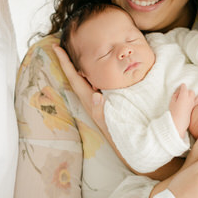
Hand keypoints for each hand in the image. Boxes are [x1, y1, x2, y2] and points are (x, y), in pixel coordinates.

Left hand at [54, 43, 180, 177]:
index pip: (76, 80)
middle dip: (71, 60)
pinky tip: (101, 65)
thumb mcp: (115, 124)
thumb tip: (95, 96)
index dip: (66, 64)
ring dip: (83, 66)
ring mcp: (101, 103)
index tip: (56, 48)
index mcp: (93, 105)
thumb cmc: (130, 139)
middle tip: (65, 41)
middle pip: (79, 77)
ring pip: (89, 80)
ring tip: (81, 47)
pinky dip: (97, 73)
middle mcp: (94, 102)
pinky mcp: (110, 105)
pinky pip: (99, 84)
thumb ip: (105, 113)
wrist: (141, 156)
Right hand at [168, 84, 197, 136]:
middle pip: (191, 91)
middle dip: (188, 91)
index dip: (182, 86)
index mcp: (183, 95)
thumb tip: (178, 94)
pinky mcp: (194, 109)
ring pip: (197, 97)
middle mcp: (189, 98)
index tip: (181, 86)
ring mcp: (193, 104)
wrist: (178, 122)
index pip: (184, 87)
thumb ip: (175, 96)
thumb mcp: (172, 102)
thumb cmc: (173, 112)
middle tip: (184, 93)